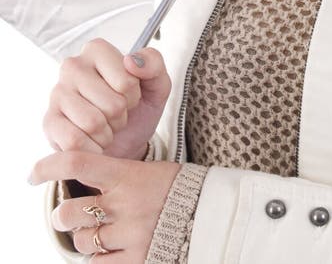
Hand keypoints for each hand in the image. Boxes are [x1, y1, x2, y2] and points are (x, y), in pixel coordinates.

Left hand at [31, 151, 180, 262]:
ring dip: (85, 239)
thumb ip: (117, 177)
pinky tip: (111, 249)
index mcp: (128, 175)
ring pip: (82, 242)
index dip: (48, 166)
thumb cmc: (178, 189)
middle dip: (63, 216)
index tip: (32, 173)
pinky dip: (99, 258)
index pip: (78, 163)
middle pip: (69, 212)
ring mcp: (129, 234)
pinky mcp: (137, 259)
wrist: (213, 214)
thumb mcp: (148, 171)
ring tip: (102, 233)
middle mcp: (124, 204)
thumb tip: (84, 179)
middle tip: (69, 215)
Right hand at [43, 38, 171, 160]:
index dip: (133, 96)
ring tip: (105, 125)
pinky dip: (91, 148)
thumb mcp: (157, 84)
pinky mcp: (49, 121)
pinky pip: (74, 142)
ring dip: (107, 134)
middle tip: (116, 113)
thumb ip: (153, 63)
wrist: (123, 140)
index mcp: (97, 50)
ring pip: (93, 124)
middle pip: (112, 105)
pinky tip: (92, 140)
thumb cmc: (138, 107)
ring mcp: (57, 93)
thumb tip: (132, 60)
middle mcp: (72, 65)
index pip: (126, 81)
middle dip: (121, 116)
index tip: (129, 95)